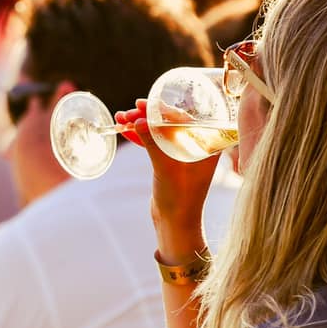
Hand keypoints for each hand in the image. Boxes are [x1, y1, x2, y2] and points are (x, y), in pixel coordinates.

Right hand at [116, 100, 214, 263]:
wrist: (175, 224)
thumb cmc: (180, 198)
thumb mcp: (165, 167)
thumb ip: (153, 142)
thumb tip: (137, 119)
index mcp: (206, 144)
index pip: (185, 117)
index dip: (163, 108)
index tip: (145, 103)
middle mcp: (196, 146)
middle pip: (170, 122)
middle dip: (148, 115)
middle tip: (131, 109)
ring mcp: (181, 154)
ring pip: (159, 132)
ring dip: (140, 125)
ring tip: (120, 118)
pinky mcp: (169, 162)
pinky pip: (154, 144)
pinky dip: (140, 137)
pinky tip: (124, 131)